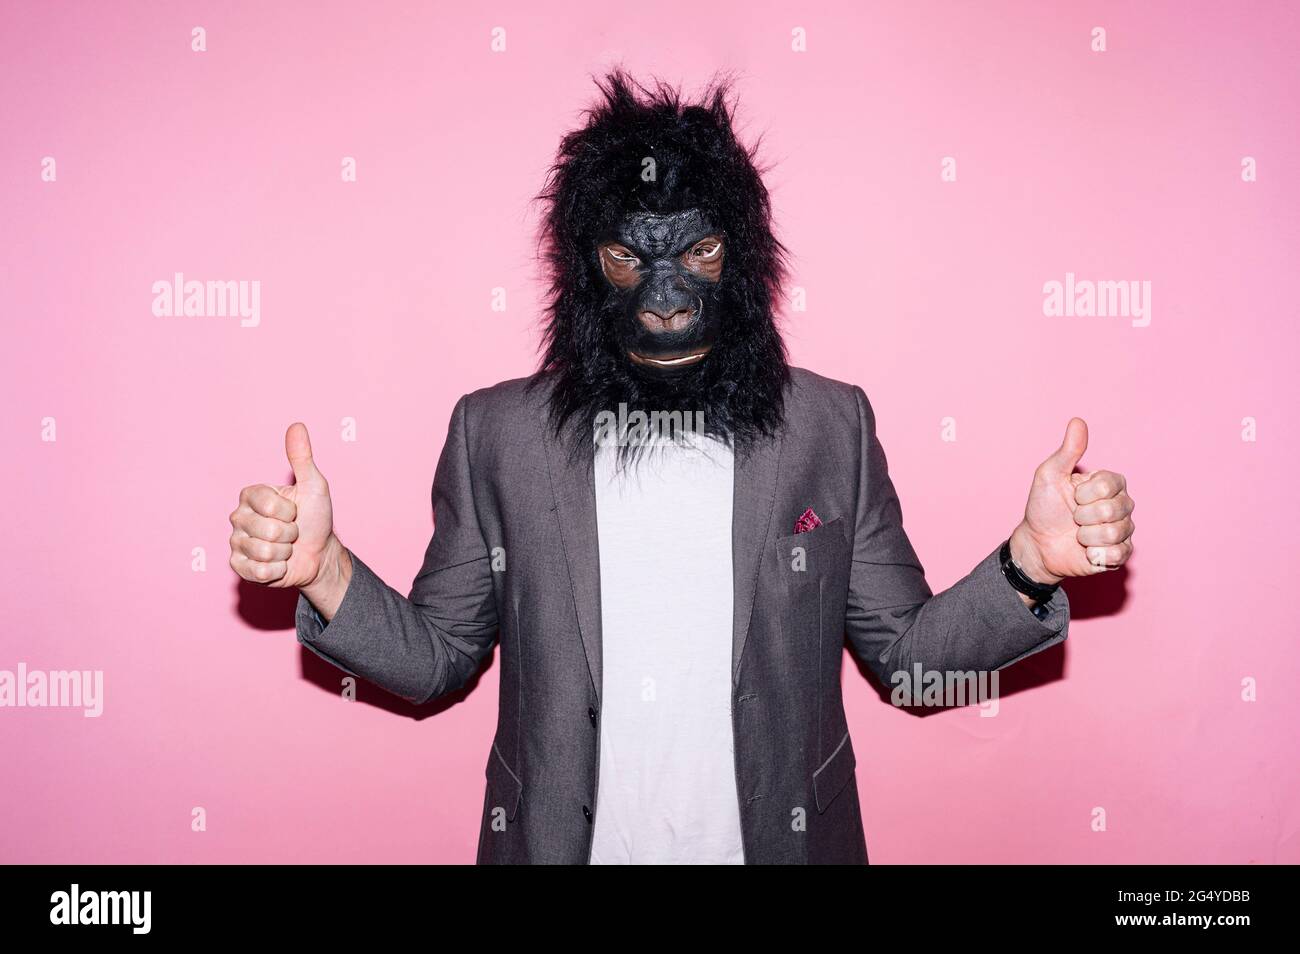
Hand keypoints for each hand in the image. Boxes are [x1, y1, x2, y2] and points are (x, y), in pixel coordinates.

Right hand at [228, 423, 340, 589]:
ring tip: (286, 547)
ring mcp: (236, 543)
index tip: (294, 511)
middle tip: (293, 532)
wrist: (319, 553)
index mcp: (251, 495)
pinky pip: (259, 571)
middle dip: (290, 534)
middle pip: (268, 531)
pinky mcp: (239, 567)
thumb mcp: (313, 486)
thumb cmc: (315, 517)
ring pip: (264, 553)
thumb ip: (302, 458)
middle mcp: (238, 517)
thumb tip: (297, 425)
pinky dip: (277, 570)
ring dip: (285, 553)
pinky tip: (279, 563)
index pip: (268, 505)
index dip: (289, 511)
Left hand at [1009, 418, 1134, 584]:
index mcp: (1109, 484)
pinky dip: (1096, 554)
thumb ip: (1067, 451)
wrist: (1037, 543)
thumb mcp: (1050, 476)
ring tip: (1078, 534)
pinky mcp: (1121, 553)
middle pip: (1112, 509)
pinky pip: (1118, 553)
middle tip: (1073, 518)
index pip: (1109, 485)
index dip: (1083, 494)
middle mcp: (1122, 504)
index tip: (1072, 496)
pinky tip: (1087, 550)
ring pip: (1114, 532)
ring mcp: (1123, 529)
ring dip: (1086, 536)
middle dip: (1083, 516)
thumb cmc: (1043, 507)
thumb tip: (1077, 421)